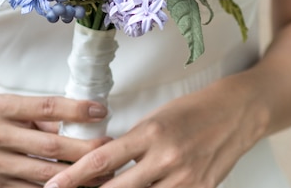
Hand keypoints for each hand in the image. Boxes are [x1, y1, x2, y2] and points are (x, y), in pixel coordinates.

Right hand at [0, 94, 110, 187]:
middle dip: (85, 149)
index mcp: (1, 108)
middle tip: (109, 147)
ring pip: (46, 174)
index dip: (76, 110)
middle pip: (50, 146)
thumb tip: (83, 122)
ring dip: (78, 174)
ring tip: (102, 170)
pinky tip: (78, 185)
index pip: (46, 108)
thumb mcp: (14, 105)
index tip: (100, 111)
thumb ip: (45, 115)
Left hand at [43, 76, 267, 187]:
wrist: (238, 112)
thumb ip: (131, 144)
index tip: (52, 186)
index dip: (74, 177)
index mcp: (151, 133)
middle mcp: (167, 159)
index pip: (103, 160)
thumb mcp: (156, 118)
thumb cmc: (193, 110)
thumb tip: (101, 165)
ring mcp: (186, 180)